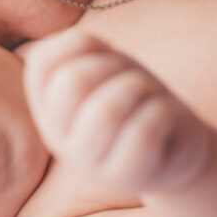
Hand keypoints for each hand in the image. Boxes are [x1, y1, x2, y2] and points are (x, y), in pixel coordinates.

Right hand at [22, 29, 210, 194]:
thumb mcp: (107, 67)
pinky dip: (163, 112)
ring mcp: (85, 161)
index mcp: (46, 106)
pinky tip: (163, 122)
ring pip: (108, 107)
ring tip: (150, 101)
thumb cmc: (135, 100)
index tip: (104, 58)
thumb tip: (77, 39)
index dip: (79, 45)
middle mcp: (56, 135)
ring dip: (142, 89)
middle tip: (134, 81)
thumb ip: (83, 50)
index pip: (43, 61)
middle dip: (116, 67)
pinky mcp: (121, 177)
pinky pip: (143, 130)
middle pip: (74, 80)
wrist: (173, 152)